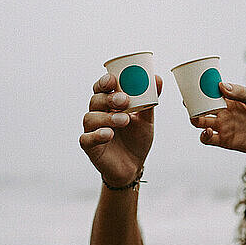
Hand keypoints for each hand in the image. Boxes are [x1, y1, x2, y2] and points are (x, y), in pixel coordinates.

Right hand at [79, 73, 162, 187]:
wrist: (134, 166)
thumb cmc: (136, 139)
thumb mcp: (146, 119)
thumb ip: (150, 100)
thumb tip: (158, 78)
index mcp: (109, 104)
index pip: (101, 88)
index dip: (104, 82)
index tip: (113, 80)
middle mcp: (98, 114)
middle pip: (96, 100)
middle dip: (109, 98)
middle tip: (124, 100)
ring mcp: (92, 130)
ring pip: (91, 118)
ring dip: (107, 117)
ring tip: (124, 120)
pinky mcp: (90, 146)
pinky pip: (87, 138)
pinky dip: (97, 134)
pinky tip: (108, 134)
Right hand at [191, 82, 245, 156]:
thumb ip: (239, 92)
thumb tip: (221, 86)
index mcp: (230, 99)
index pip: (210, 92)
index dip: (201, 88)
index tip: (193, 84)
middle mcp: (223, 112)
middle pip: (201, 106)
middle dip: (192, 102)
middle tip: (188, 99)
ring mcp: (222, 126)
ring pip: (200, 121)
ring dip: (194, 118)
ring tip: (196, 116)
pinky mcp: (224, 141)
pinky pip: (207, 139)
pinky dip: (204, 136)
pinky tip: (208, 131)